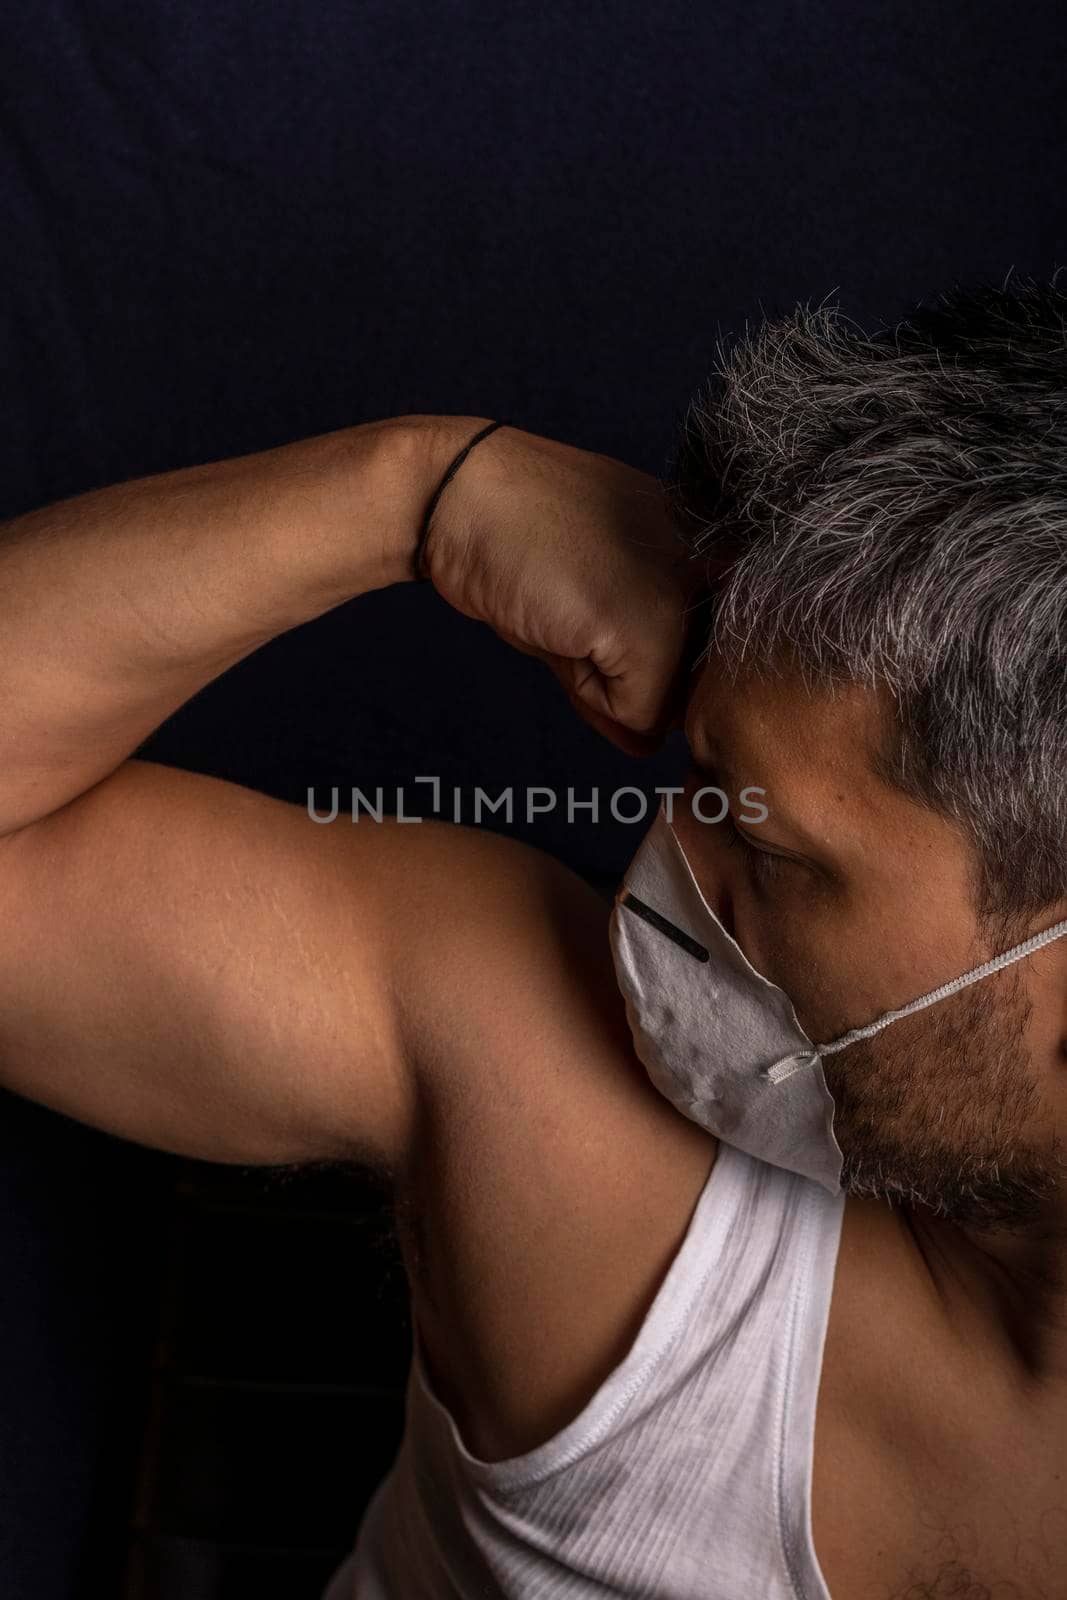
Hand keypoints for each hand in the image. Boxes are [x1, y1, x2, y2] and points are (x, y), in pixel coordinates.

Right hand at [419, 419, 702, 754]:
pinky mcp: (655, 627)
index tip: (599, 607)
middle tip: (575, 603)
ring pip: (666, 703)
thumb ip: (629, 679)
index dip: (654, 660)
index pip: (709, 653)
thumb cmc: (524, 542)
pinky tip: (562, 623)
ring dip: (608, 683)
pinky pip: (638, 712)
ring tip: (567, 609)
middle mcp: (717, 567)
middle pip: (689, 684)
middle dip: (630, 675)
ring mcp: (691, 596)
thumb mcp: (589, 613)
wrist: (462, 499)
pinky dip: (592, 694)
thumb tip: (648, 746)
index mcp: (710, 548)